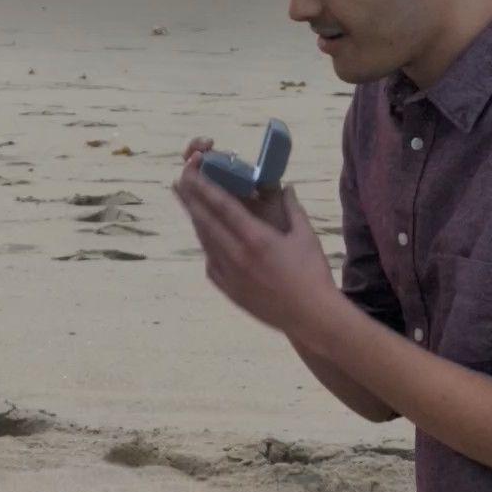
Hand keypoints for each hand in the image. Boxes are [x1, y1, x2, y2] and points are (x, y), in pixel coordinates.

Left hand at [172, 146, 336, 339]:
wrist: (311, 317)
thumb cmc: (312, 274)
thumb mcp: (305, 236)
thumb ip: (293, 208)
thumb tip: (286, 187)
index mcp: (256, 239)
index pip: (223, 207)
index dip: (204, 188)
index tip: (190, 173)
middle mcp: (237, 255)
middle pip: (206, 222)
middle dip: (191, 199)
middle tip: (179, 182)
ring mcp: (230, 275)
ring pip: (205, 242)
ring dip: (196, 220)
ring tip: (189, 204)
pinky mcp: (229, 291)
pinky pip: (211, 263)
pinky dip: (207, 246)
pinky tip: (207, 238)